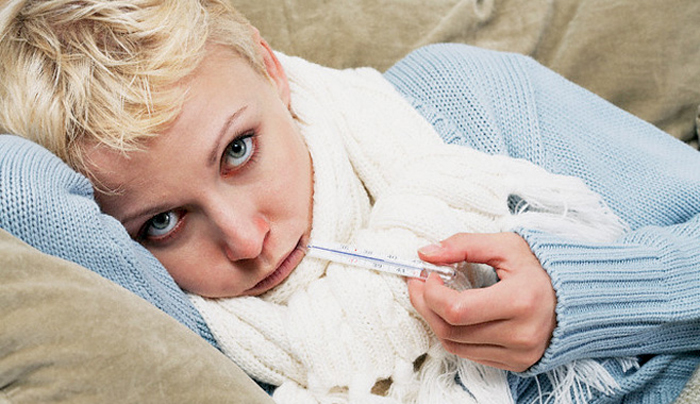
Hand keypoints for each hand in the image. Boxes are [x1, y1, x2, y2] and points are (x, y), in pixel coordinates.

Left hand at [407, 232, 555, 371]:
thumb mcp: (505, 246)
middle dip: (425, 305)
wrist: (574, 297)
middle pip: (450, 330)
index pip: (457, 309)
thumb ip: (464, 245)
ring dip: (434, 320)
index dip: (431, 293)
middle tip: (418, 283)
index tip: (427, 274)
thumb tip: (426, 253)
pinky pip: (468, 354)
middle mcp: (520, 334)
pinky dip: (452, 333)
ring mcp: (518, 353)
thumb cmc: (539, 269)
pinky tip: (452, 313)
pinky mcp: (515, 363)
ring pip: (454, 345)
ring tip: (432, 297)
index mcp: (520, 301)